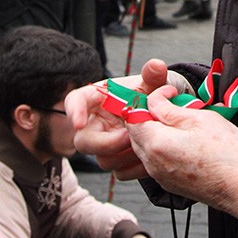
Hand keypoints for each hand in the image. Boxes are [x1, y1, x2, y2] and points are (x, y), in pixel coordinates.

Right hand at [66, 59, 172, 178]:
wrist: (163, 113)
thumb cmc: (150, 93)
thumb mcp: (153, 81)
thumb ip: (153, 74)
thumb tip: (156, 65)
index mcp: (98, 98)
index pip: (75, 101)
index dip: (74, 111)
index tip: (79, 122)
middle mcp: (96, 123)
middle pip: (83, 141)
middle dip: (105, 143)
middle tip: (129, 137)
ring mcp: (105, 144)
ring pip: (102, 160)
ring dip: (123, 156)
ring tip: (145, 145)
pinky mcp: (118, 160)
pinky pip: (119, 171)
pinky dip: (134, 168)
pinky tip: (149, 158)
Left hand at [126, 89, 237, 237]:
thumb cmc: (230, 155)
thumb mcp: (199, 118)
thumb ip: (168, 109)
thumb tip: (154, 101)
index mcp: (156, 145)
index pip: (132, 117)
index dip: (147, 100)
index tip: (167, 94)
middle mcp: (153, 165)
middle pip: (136, 133)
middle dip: (150, 116)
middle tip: (175, 105)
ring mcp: (161, 177)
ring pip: (146, 148)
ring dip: (158, 132)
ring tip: (184, 123)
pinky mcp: (171, 185)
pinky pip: (157, 161)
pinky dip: (165, 147)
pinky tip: (188, 141)